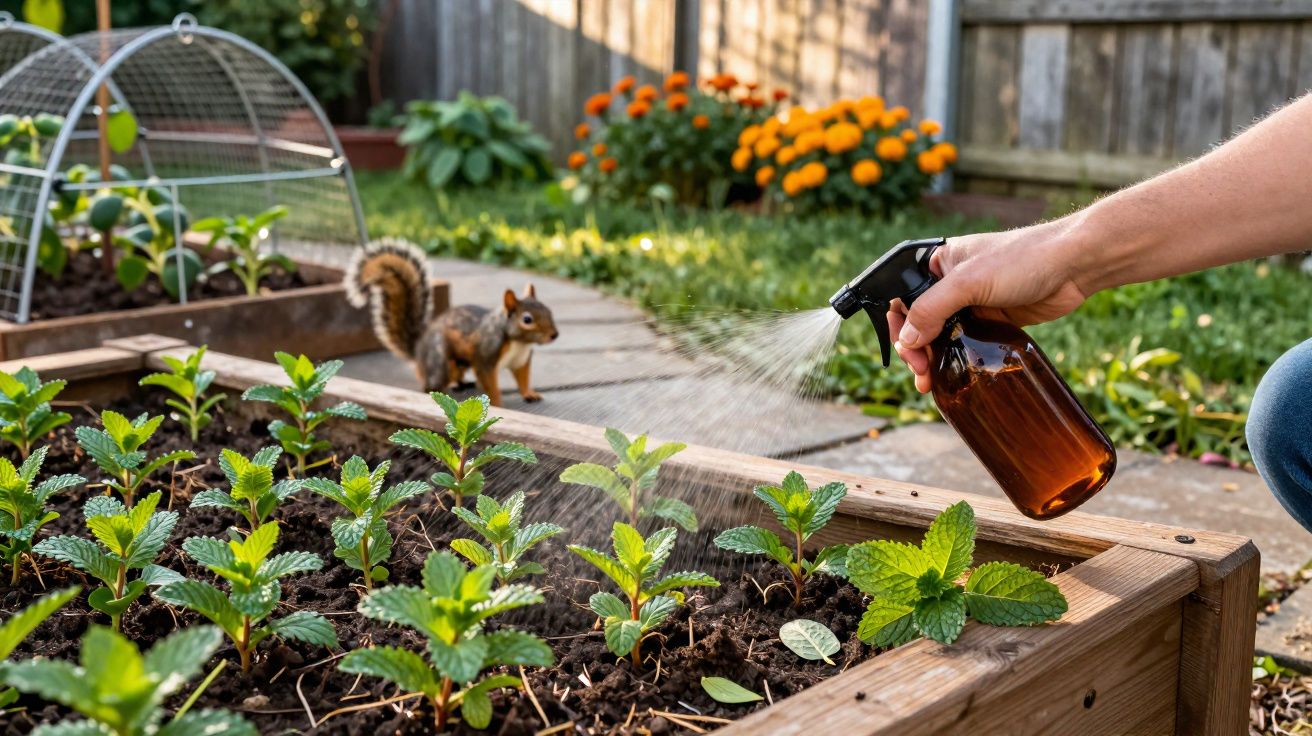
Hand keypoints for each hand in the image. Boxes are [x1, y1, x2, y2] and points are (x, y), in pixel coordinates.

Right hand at [887, 223, 1091, 392]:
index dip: (897, 324)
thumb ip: (932, 309)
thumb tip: (907, 341)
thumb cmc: (1022, 259)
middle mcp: (949, 282)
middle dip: (914, 348)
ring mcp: (970, 302)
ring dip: (932, 358)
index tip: (906, 350)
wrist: (1073, 265)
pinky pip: (964, 342)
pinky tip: (951, 375)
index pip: (901, 296)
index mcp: (937, 262)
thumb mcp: (968, 282)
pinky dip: (954, 358)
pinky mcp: (990, 318)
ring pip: (939, 334)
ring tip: (930, 382)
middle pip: (917, 320)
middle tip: (921, 371)